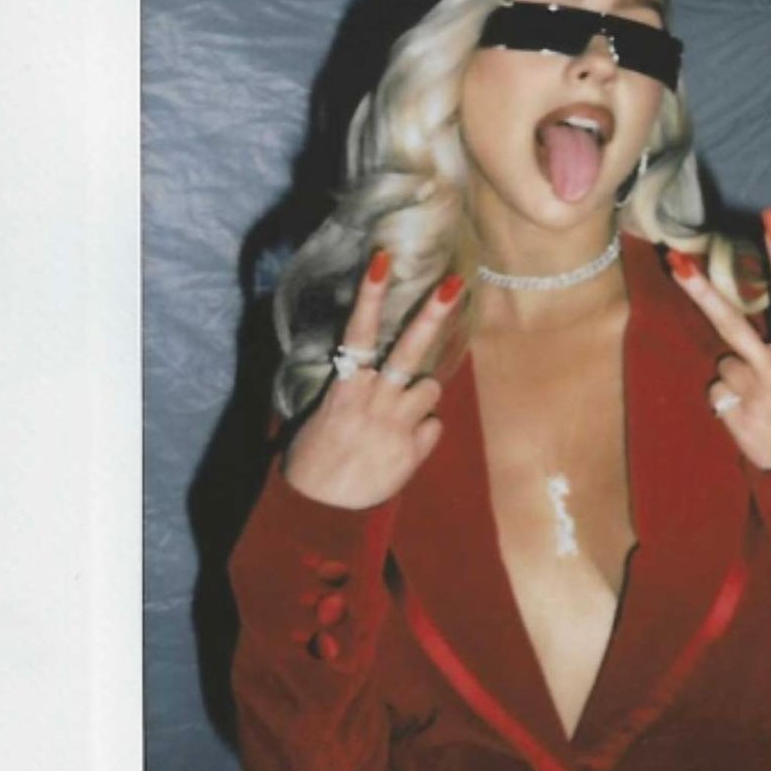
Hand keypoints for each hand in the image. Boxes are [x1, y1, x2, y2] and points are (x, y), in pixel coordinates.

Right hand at [281, 251, 463, 508]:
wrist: (320, 511)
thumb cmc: (316, 458)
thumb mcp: (325, 416)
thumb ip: (355, 390)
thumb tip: (380, 373)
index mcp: (345, 389)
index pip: (359, 332)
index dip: (372, 295)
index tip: (383, 259)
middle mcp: (374, 402)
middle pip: (410, 349)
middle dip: (432, 314)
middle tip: (454, 283)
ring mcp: (396, 426)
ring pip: (431, 388)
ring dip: (421, 396)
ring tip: (398, 416)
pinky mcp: (413, 451)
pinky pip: (434, 428)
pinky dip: (423, 433)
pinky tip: (400, 447)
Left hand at [666, 208, 770, 470]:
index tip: (770, 221)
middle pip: (728, 323)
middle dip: (699, 289)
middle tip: (673, 257)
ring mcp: (749, 397)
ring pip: (725, 367)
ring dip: (739, 374)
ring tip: (767, 398)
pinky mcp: (733, 421)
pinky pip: (719, 397)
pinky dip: (731, 401)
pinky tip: (755, 416)